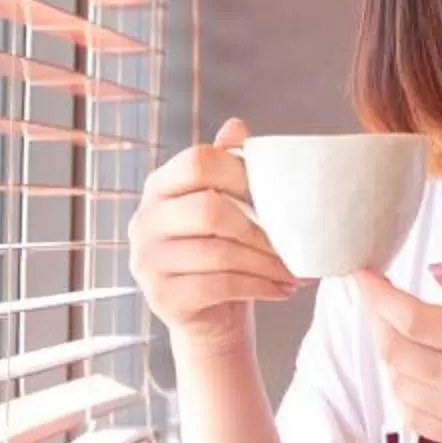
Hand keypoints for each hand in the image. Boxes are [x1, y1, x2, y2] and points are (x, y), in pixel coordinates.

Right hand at [128, 119, 295, 352]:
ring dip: (268, 263)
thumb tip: (236, 126)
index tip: (279, 196)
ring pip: (219, 253)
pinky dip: (260, 287)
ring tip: (297, 270)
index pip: (198, 162)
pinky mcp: (161, 297)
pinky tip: (283, 289)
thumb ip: (229, 168)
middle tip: (295, 242)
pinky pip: (219, 286)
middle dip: (261, 228)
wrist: (210, 316)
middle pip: (209, 209)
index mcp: (161, 186)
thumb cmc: (224, 251)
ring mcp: (147, 260)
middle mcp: (145, 220)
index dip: (243, 173)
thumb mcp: (228, 207)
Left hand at [359, 263, 441, 442]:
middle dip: (378, 320)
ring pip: (399, 386)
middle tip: (383, 299)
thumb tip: (435, 271)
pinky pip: (415, 418)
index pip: (411, 318)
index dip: (377, 294)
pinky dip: (404, 391)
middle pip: (395, 352)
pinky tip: (418, 371)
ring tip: (403, 332)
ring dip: (390, 355)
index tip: (363, 274)